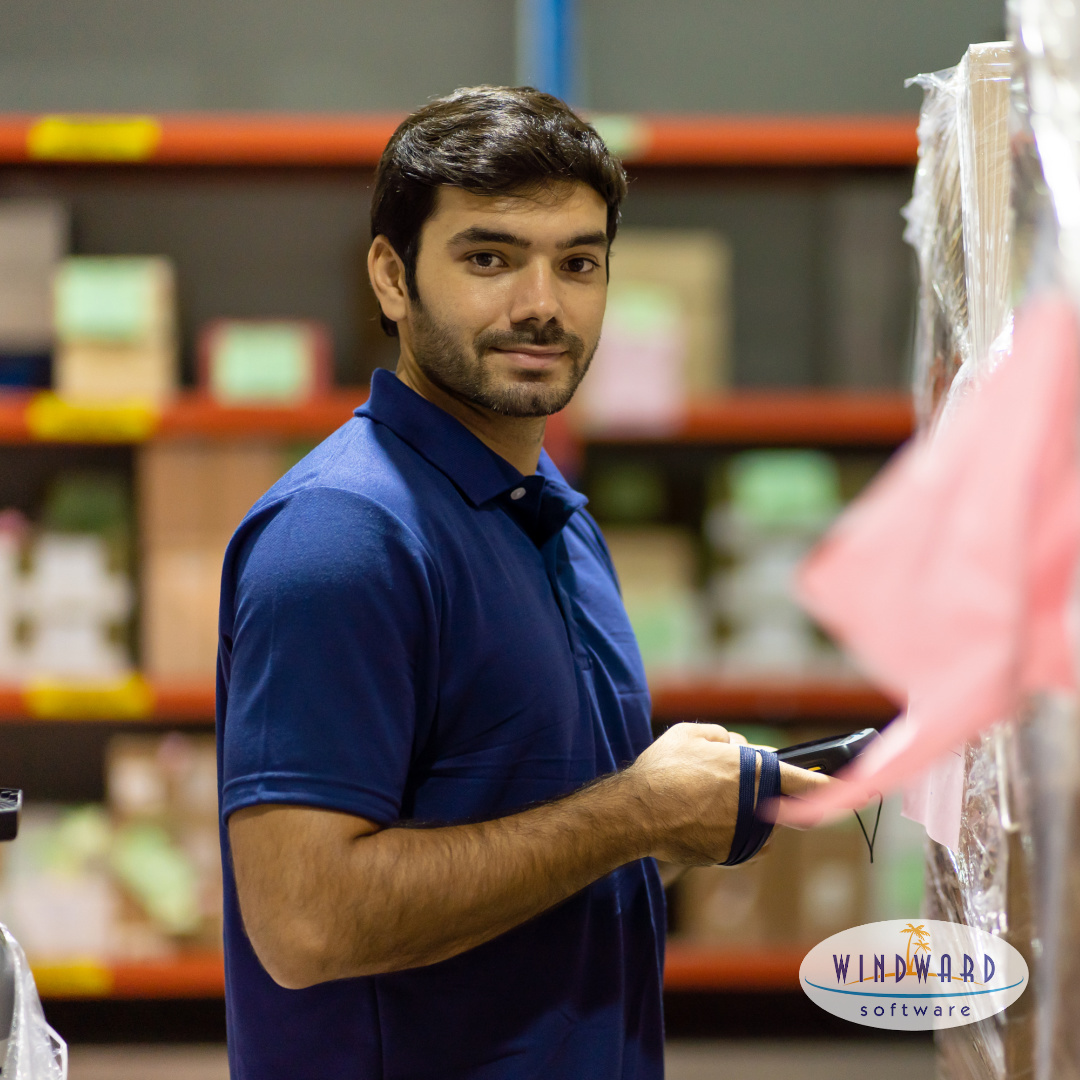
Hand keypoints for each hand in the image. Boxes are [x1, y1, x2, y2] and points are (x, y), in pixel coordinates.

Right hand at [623, 722, 830, 865]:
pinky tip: (693, 820)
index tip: (864, 792)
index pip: (810, 783)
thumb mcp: (692, 734)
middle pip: (774, 803)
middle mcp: (758, 808)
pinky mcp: (728, 856)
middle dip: (755, 794)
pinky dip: (722, 832)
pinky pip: (736, 841)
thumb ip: (725, 738)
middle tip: (716, 786)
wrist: (637, 813)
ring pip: (757, 823)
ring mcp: (744, 836)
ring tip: (697, 802)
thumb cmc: (664, 768)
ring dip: (740, 814)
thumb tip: (739, 749)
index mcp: (756, 773)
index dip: (839, 788)